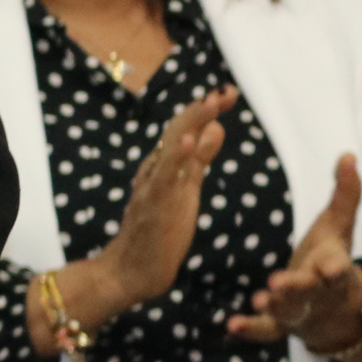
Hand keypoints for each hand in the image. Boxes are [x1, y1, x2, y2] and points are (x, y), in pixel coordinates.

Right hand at [75, 87, 234, 319]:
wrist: (133, 269)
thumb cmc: (159, 232)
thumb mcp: (186, 190)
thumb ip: (198, 160)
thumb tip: (216, 128)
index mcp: (164, 166)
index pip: (186, 130)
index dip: (206, 112)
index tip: (228, 94)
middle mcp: (155, 169)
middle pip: (178, 131)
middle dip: (202, 110)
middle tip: (226, 92)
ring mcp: (152, 185)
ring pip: (171, 147)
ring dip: (191, 123)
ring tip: (210, 103)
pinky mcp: (153, 203)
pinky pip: (165, 176)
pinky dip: (176, 157)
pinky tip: (188, 140)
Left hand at [230, 154, 361, 358]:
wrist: (334, 309)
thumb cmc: (330, 257)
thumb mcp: (338, 227)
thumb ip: (345, 194)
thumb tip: (348, 154)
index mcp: (333, 266)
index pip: (336, 267)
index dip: (334, 268)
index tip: (329, 267)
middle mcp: (318, 292)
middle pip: (310, 291)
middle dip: (297, 287)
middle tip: (279, 282)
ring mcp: (299, 311)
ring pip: (288, 310)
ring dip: (275, 305)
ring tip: (260, 298)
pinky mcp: (279, 325)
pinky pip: (265, 330)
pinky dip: (251, 329)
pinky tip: (232, 326)